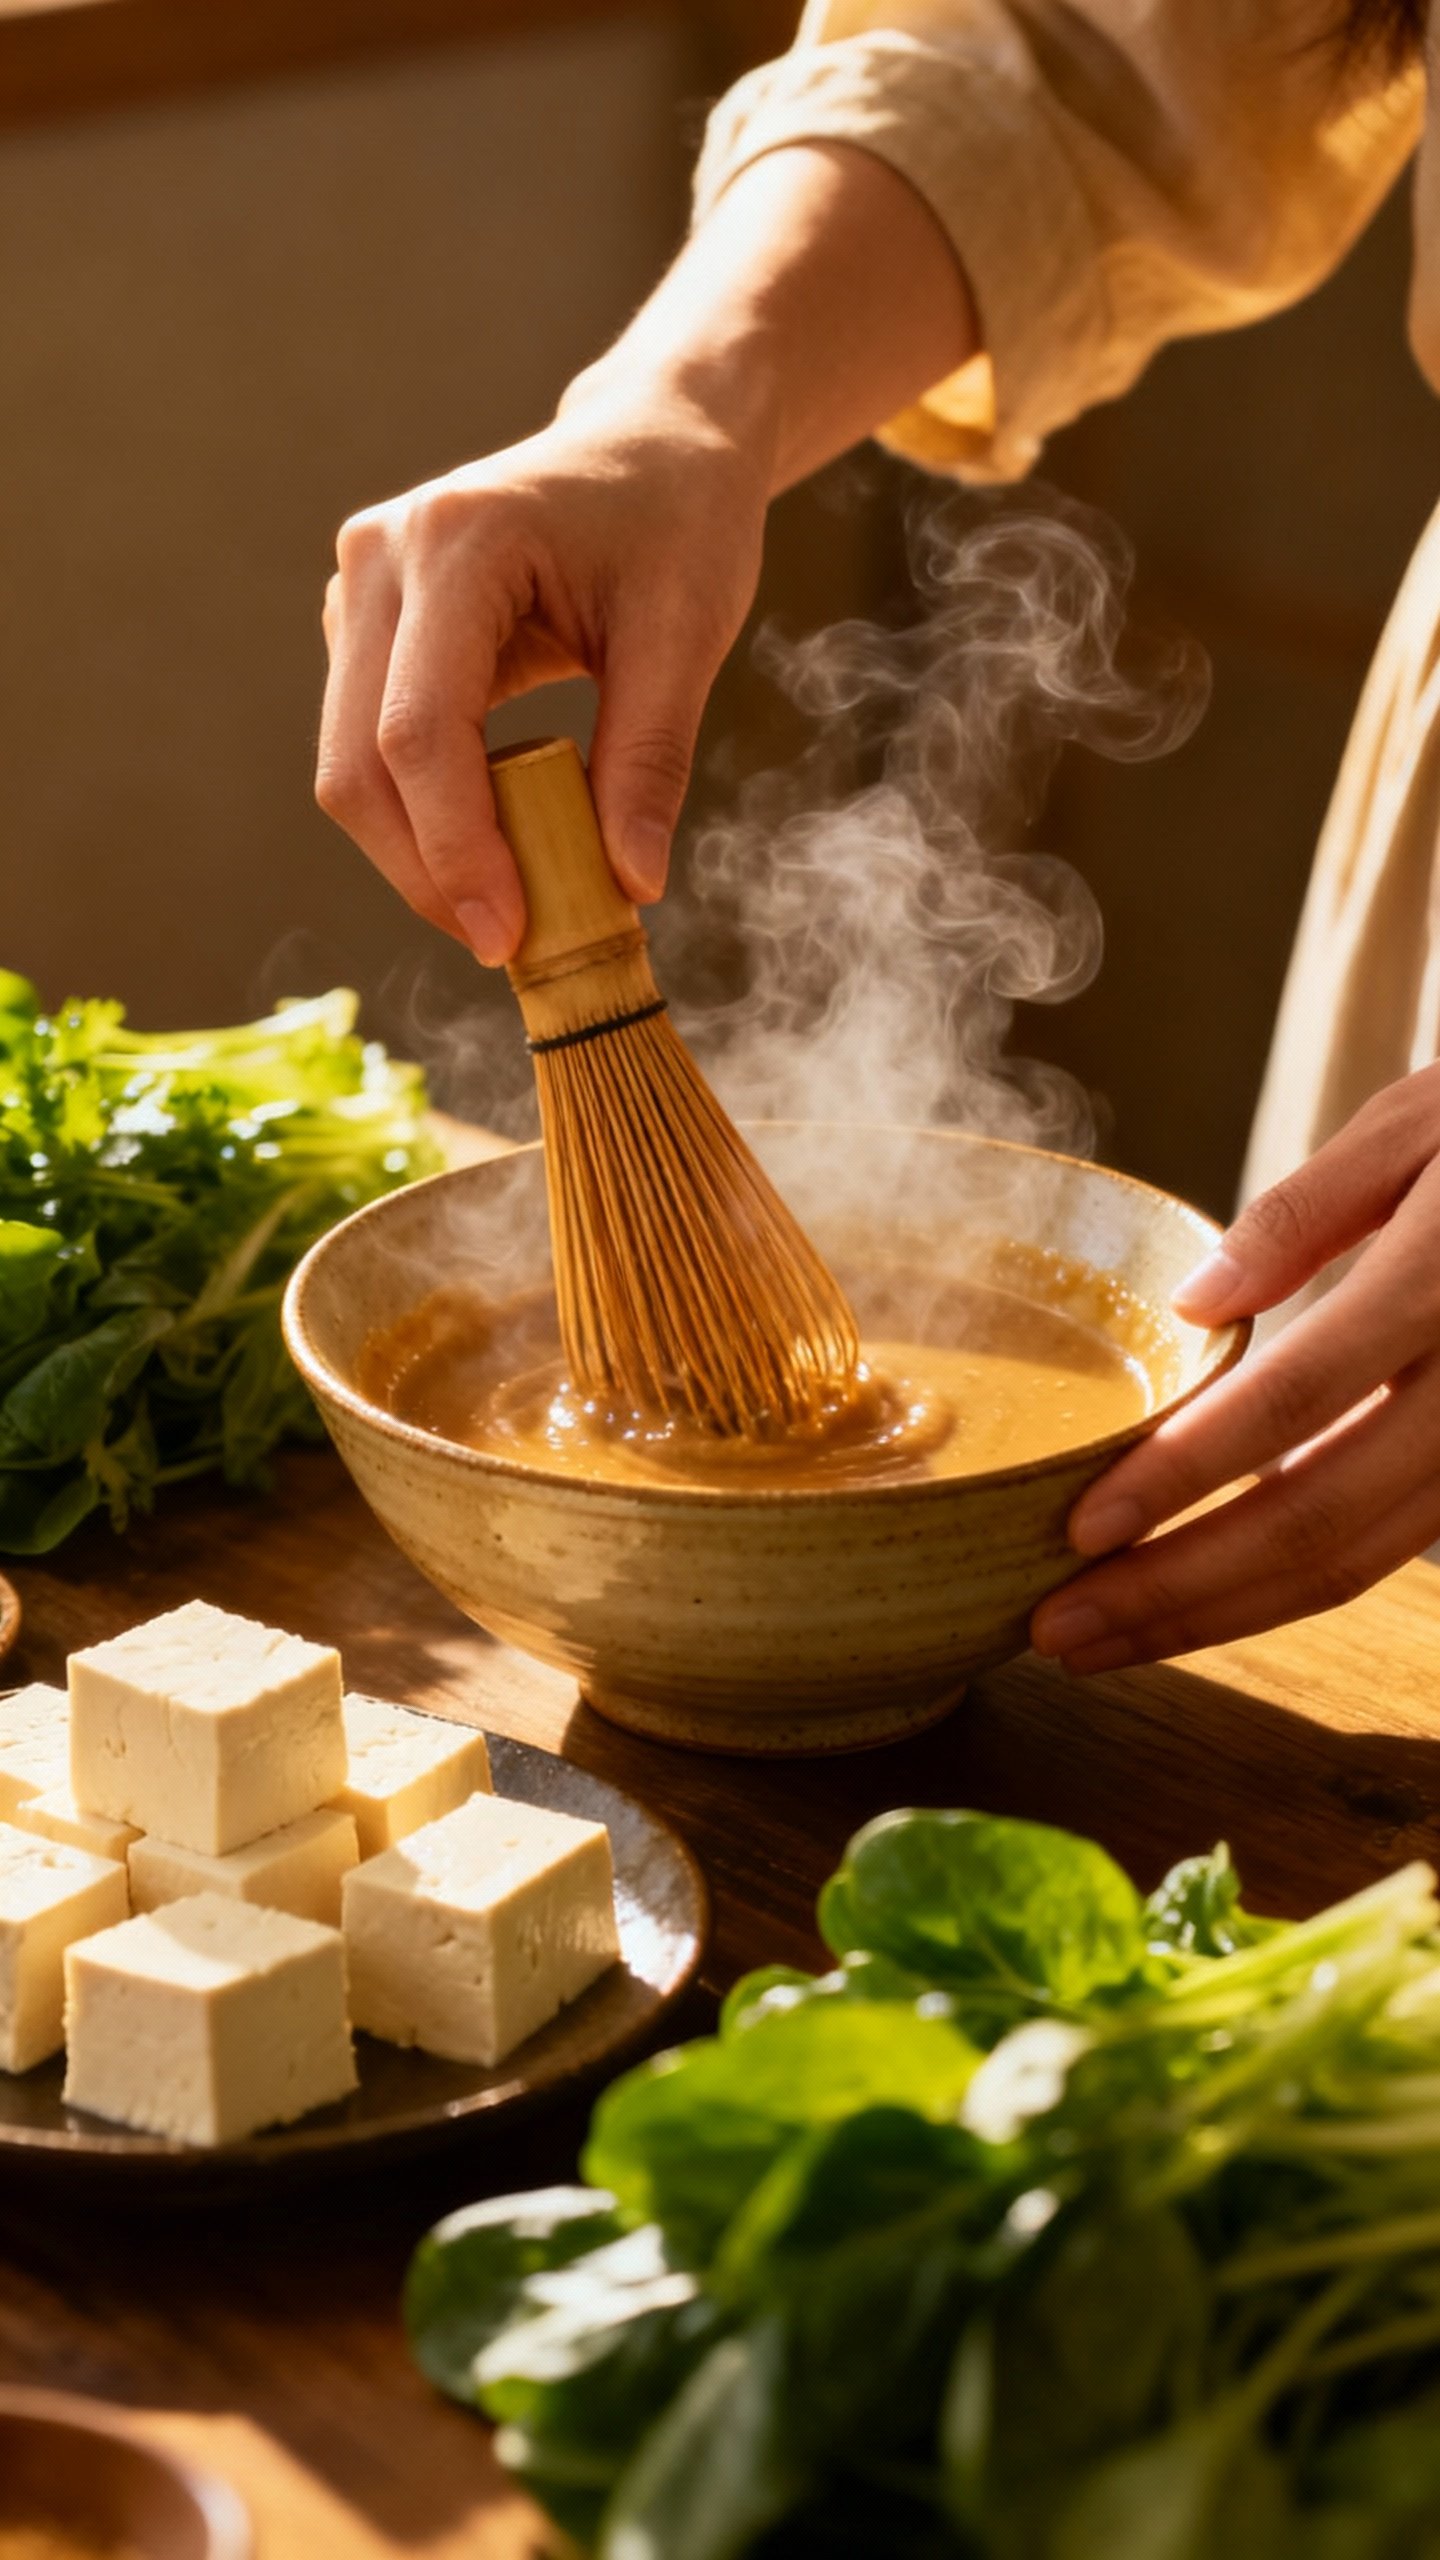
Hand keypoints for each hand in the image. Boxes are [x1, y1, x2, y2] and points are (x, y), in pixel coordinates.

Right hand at [316, 382, 769, 961]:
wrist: (654, 443)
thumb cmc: (679, 519)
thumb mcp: (687, 635)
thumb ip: (650, 759)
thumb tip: (630, 886)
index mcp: (454, 541)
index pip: (420, 732)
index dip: (455, 851)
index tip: (509, 937)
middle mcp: (379, 558)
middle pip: (359, 763)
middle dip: (426, 872)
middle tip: (507, 945)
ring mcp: (359, 590)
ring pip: (351, 767)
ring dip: (419, 854)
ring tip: (510, 905)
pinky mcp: (366, 626)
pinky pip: (371, 748)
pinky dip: (425, 815)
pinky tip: (493, 846)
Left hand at [1031, 1065, 1439, 1669]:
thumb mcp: (1421, 1121)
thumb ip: (1308, 1210)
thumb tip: (1197, 1306)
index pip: (1295, 1401)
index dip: (1184, 1476)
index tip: (1080, 1526)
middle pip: (1319, 1520)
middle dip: (1179, 1590)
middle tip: (1057, 1631)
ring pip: (1358, 1561)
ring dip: (1222, 1613)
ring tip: (1104, 1636)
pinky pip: (1391, 1547)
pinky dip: (1289, 1588)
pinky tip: (1204, 1598)